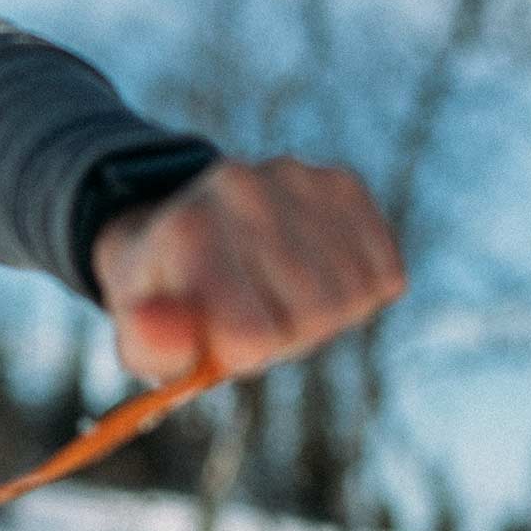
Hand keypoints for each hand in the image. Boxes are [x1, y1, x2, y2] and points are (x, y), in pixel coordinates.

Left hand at [90, 157, 406, 383]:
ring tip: (279, 292)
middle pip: (314, 315)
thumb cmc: (171, 304)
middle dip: (287, 334)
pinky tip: (317, 274)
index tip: (219, 331)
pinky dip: (360, 291)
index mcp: (186, 230)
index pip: (252, 334)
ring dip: (325, 315)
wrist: (189, 236)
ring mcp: (295, 176)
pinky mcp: (343, 182)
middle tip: (254, 310)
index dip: (244, 353)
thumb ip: (149, 342)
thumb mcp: (144, 340)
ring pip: (352, 297)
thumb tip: (150, 324)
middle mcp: (237, 187)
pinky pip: (386, 274)